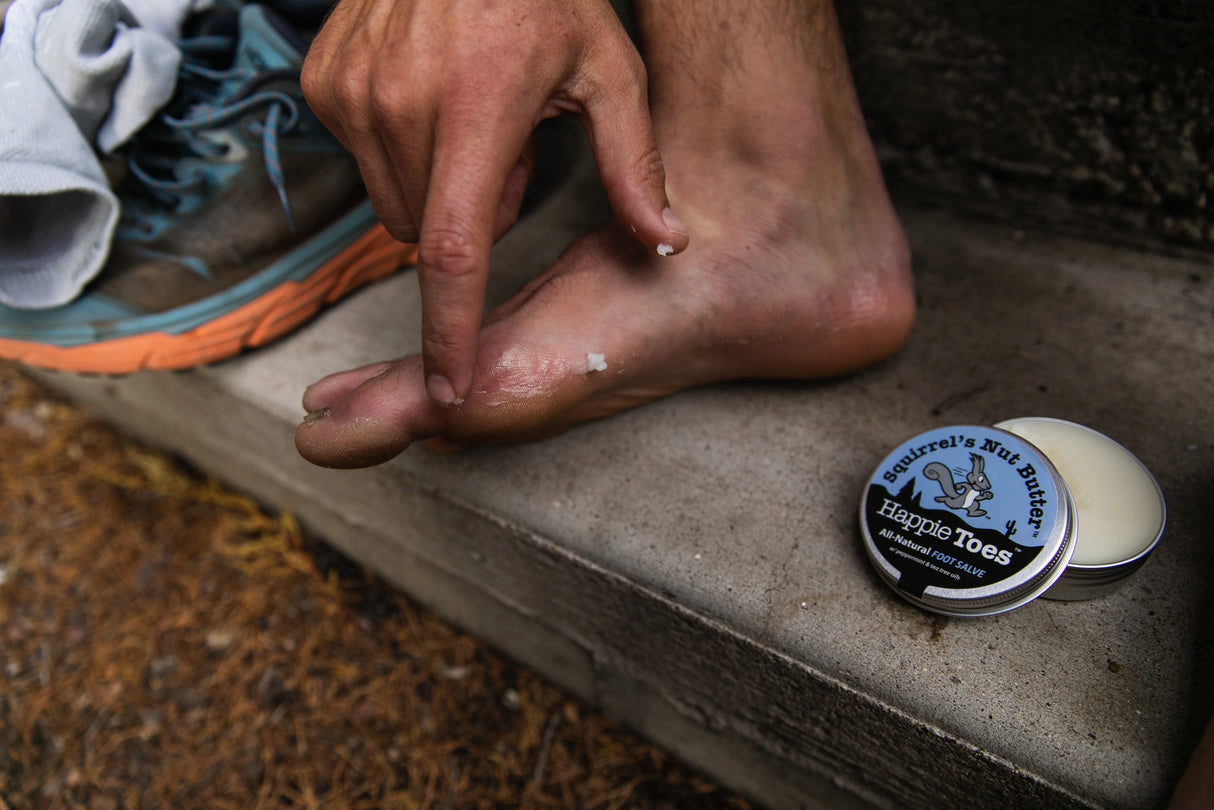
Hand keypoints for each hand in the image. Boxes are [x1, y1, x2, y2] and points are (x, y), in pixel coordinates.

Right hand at [301, 0, 689, 404]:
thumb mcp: (609, 69)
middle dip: (470, 221)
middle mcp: (398, 105)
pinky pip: (363, 160)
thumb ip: (635, 165)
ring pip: (392, 205)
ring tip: (472, 114)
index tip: (451, 390)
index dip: (450, 332)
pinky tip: (433, 95)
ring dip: (435, 187)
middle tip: (509, 148)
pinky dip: (400, 151)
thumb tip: (668, 244)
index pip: (451, 253)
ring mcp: (350, 91)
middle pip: (427, 237)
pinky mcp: (323, 81)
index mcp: (475, 110)